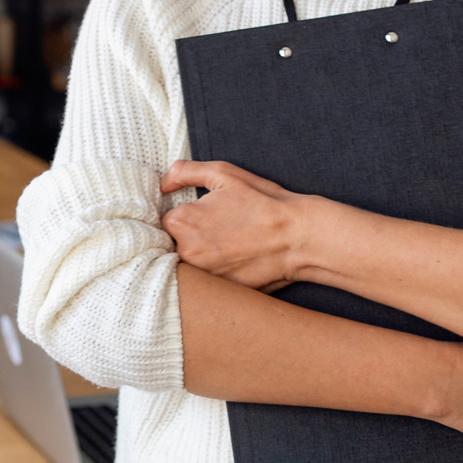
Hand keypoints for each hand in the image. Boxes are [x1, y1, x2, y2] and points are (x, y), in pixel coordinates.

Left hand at [160, 160, 322, 290]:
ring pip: (188, 264)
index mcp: (181, 221)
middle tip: (220, 231)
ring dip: (200, 257)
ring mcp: (202, 275)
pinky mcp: (218, 291)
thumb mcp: (224, 174)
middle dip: (190, 238)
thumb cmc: (263, 202)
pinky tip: (234, 261)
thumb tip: (163, 183)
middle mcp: (186, 252)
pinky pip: (206, 282)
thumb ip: (186, 171)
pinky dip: (214, 273)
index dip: (185, 217)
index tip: (204, 216)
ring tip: (228, 246)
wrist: (299, 237)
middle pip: (173, 245)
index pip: (166, 221)